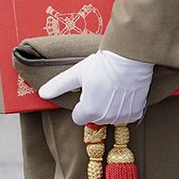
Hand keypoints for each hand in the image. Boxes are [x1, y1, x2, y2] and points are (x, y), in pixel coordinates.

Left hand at [39, 49, 154, 124]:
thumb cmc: (101, 65)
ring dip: (108, 107)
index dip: (79, 106)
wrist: (130, 60)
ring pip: (109, 117)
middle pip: (94, 117)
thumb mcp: (76, 74)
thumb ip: (58, 86)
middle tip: (98, 87)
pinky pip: (124, 115)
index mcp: (89, 110)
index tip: (85, 93)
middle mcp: (106, 118)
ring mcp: (122, 117)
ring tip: (111, 88)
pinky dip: (122, 107)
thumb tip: (42, 94)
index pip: (78, 118)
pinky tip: (122, 92)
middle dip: (93, 106)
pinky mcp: (136, 113)